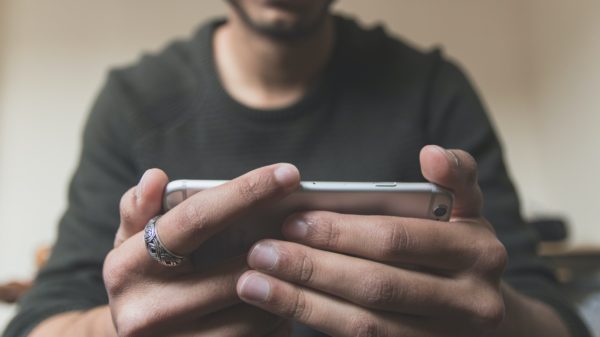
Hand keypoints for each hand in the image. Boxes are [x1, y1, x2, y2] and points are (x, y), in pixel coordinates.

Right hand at [103, 164, 298, 336]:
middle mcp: (147, 312)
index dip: (247, 192)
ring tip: (288, 266)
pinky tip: (276, 299)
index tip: (288, 174)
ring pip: (255, 311)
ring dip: (281, 286)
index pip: (197, 220)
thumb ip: (138, 210)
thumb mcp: (128, 246)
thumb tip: (156, 177)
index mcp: (128, 269)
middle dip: (279, 246)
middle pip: (238, 270)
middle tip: (306, 228)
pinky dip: (274, 316)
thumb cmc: (140, 283)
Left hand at [237, 146, 508, 336]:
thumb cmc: (462, 251)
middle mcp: (472, 301)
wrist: (487, 318)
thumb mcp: (469, 209)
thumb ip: (456, 176)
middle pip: (376, 285)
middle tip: (261, 251)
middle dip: (312, 267)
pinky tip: (282, 308)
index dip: (340, 233)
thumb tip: (430, 154)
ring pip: (364, 325)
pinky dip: (318, 323)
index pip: (396, 240)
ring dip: (302, 302)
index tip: (291, 221)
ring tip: (253, 283)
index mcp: (478, 251)